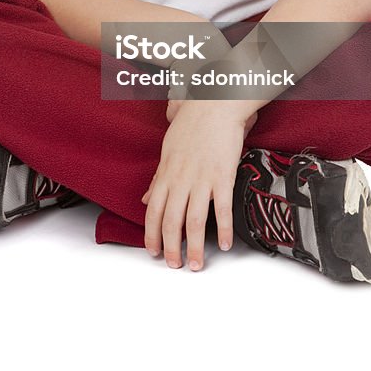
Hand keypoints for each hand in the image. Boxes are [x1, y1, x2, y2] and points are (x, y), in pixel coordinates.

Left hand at [141, 100, 255, 269]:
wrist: (216, 104)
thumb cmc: (192, 122)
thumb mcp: (168, 148)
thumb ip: (159, 176)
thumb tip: (146, 197)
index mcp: (166, 172)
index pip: (153, 211)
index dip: (151, 234)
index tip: (153, 251)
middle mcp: (181, 178)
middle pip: (171, 221)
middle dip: (171, 247)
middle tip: (174, 266)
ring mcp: (202, 178)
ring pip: (194, 221)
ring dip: (193, 247)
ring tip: (195, 265)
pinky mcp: (223, 176)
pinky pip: (222, 208)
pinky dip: (223, 229)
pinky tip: (224, 244)